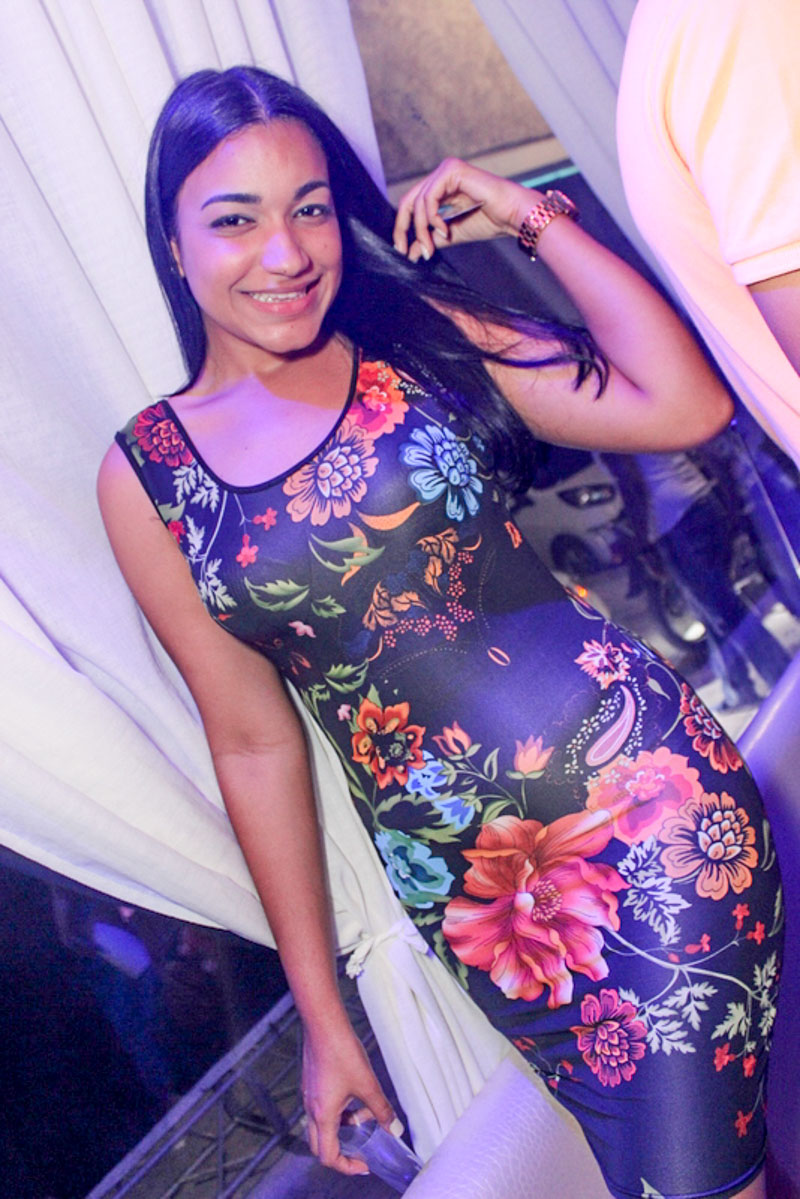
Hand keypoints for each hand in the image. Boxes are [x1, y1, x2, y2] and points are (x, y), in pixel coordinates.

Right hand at [302, 1020, 398, 1174]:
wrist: (324, 1024)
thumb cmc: (341, 1051)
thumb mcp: (367, 1083)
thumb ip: (381, 1109)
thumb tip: (394, 1128)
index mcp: (323, 1115)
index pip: (327, 1156)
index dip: (346, 1166)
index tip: (364, 1164)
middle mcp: (311, 1109)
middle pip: (320, 1145)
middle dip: (343, 1151)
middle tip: (363, 1148)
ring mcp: (309, 1096)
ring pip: (322, 1125)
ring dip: (344, 1127)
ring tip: (366, 1113)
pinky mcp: (312, 1084)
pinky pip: (323, 1109)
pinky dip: (340, 1112)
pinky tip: (355, 1096)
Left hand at [393, 157, 540, 261]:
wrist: (512, 216)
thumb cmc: (489, 221)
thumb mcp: (451, 234)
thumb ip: (430, 239)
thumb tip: (410, 253)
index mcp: (440, 187)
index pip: (411, 204)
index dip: (402, 227)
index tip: (402, 250)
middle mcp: (441, 175)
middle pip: (409, 201)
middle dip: (404, 228)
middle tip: (405, 251)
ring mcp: (446, 170)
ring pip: (419, 202)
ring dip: (422, 229)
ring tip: (431, 248)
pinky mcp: (452, 170)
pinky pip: (430, 197)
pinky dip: (432, 218)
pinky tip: (444, 231)